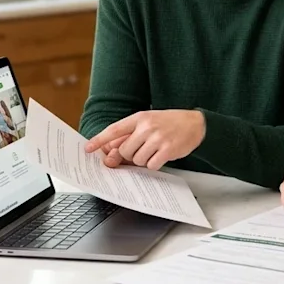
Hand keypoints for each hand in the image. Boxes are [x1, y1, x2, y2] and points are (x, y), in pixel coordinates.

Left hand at [83, 110, 205, 169]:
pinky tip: (162, 155)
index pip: (114, 130)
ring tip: (155, 150)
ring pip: (137, 160)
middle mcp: (147, 127)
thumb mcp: (148, 123)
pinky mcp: (168, 149)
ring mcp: (158, 138)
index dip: (99, 140)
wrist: (196, 123)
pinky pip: (151, 165)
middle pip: (125, 151)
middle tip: (143, 150)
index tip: (88, 148)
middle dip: (130, 155)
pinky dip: (155, 164)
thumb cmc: (169, 123)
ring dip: (144, 160)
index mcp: (139, 118)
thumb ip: (130, 136)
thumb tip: (112, 152)